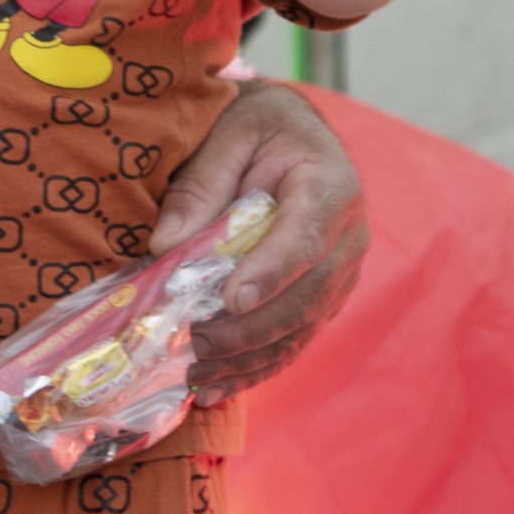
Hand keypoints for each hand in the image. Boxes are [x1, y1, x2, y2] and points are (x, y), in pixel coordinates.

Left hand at [150, 80, 368, 405]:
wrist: (292, 134)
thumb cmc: (258, 127)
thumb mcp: (228, 134)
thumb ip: (200, 185)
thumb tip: (166, 245)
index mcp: (331, 187)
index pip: (306, 239)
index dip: (271, 273)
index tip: (232, 301)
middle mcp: (348, 238)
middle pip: (305, 297)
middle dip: (249, 328)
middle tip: (195, 343)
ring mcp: (341, 275)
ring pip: (300, 329)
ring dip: (249, 358)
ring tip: (197, 376)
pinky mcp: (323, 299)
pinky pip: (295, 340)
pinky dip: (257, 367)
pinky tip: (218, 387)